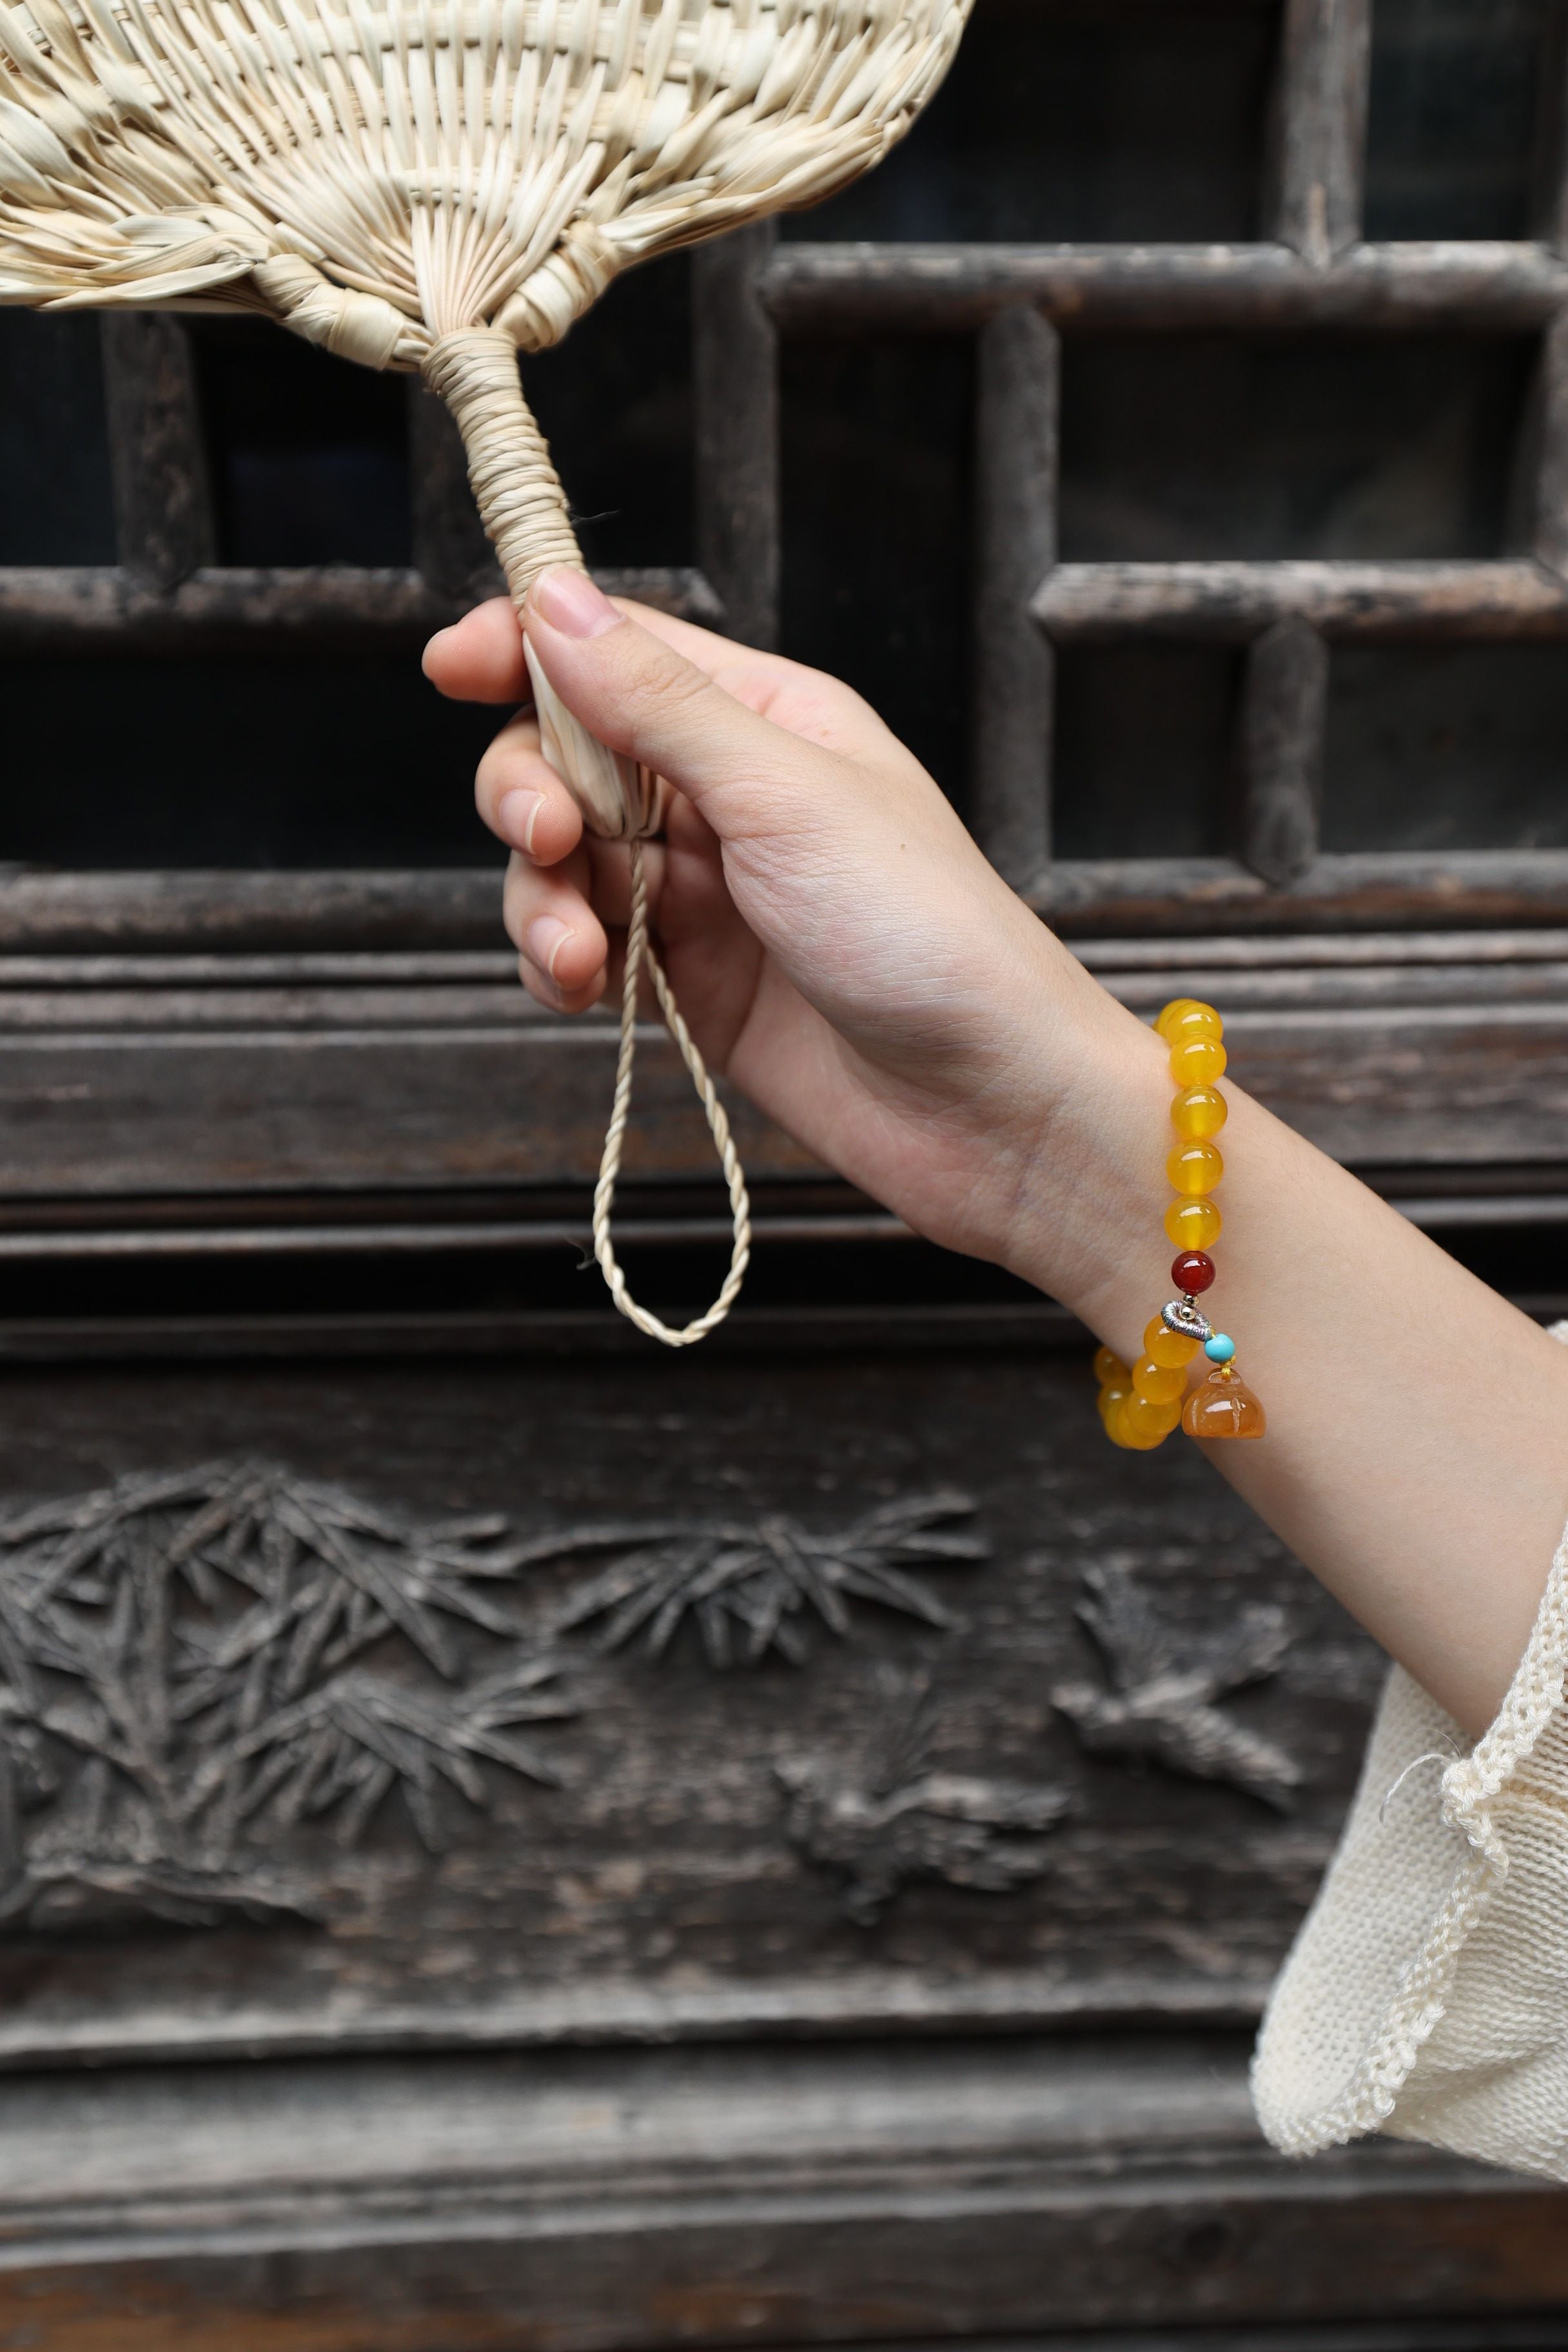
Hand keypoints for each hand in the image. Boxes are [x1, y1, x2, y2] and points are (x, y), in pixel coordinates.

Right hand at [424, 568, 1141, 1275]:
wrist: (988, 1109)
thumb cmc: (928, 939)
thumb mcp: (786, 797)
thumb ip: (662, 706)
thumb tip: (559, 603)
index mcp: (767, 721)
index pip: (618, 652)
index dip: (525, 646)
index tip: (448, 664)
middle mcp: (726, 797)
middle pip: (566, 758)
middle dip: (529, 794)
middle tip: (549, 841)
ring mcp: (702, 894)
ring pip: (561, 863)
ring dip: (540, 900)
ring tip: (576, 956)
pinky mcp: (687, 984)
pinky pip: (581, 950)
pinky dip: (559, 966)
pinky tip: (583, 990)